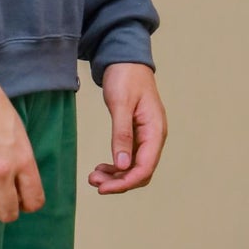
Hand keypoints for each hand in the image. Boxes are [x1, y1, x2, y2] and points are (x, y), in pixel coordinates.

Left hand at [88, 63, 166, 193]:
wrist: (126, 59)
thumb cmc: (126, 77)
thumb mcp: (121, 104)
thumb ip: (122, 134)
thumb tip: (121, 165)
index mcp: (155, 131)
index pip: (145, 168)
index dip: (125, 183)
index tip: (103, 188)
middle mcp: (154, 138)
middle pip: (140, 172)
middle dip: (118, 182)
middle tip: (93, 181)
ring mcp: (146, 137)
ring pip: (134, 168)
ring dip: (115, 177)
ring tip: (93, 177)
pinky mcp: (137, 136)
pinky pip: (129, 159)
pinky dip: (115, 167)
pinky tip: (101, 168)